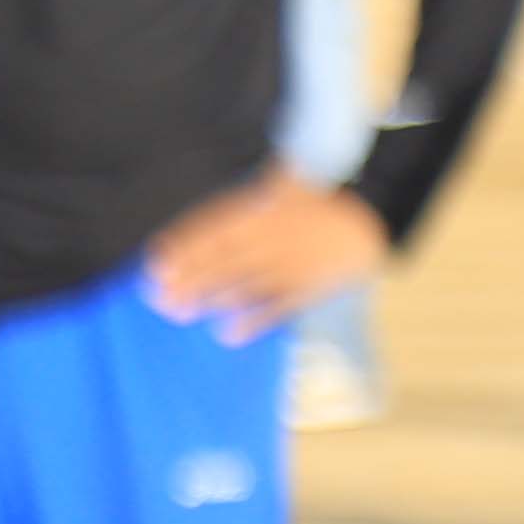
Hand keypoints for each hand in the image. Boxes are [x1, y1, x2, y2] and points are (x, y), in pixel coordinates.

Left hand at [142, 167, 389, 336]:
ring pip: (247, 281)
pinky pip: (281, 303)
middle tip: (158, 299)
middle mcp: (273, 234)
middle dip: (190, 278)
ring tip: (180, 313)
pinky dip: (255, 318)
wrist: (368, 214)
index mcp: (262, 209)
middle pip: (224, 258)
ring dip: (212, 298)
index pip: (215, 228)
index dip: (183, 248)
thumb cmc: (311, 205)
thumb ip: (235, 209)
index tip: (155, 267)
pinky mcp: (313, 283)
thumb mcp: (274, 190)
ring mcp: (293, 259)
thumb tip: (185, 232)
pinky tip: (228, 333)